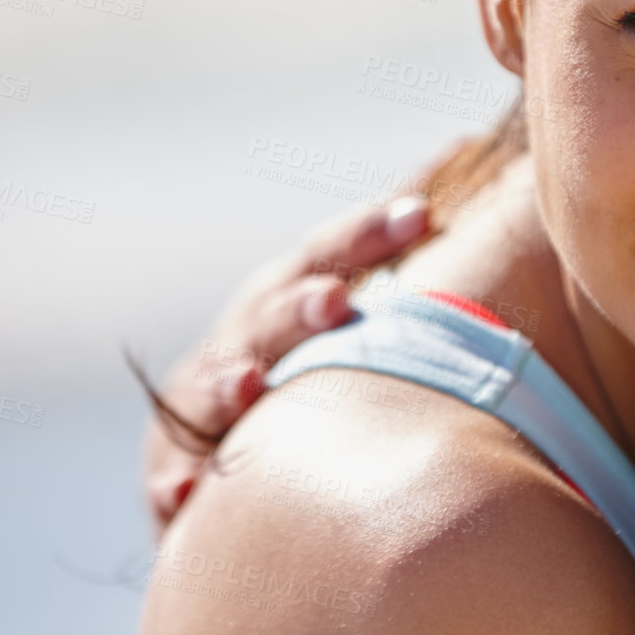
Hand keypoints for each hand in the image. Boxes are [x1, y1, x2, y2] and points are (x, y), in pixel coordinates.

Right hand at [141, 195, 431, 530]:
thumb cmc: (324, 376)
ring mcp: (201, 403)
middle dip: (300, 306)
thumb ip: (400, 245)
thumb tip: (467, 139)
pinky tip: (184, 494)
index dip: (369, 233)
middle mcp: (244, 340)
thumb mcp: (357, 311)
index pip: (329, 254)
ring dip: (225, 385)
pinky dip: (171, 482)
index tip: (423, 216)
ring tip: (248, 388)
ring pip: (207, 387)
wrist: (241, 468)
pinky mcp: (173, 470)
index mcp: (295, 298)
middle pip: (268, 313)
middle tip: (338, 302)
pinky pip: (167, 474)